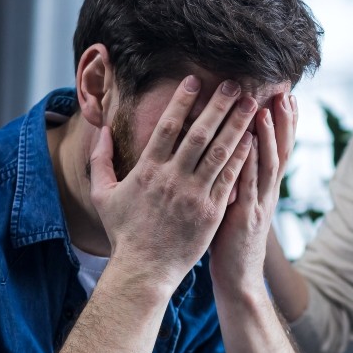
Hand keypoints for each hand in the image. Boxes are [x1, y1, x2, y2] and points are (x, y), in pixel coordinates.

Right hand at [89, 76, 257, 292]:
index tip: (194, 81)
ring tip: (249, 104)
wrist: (144, 271)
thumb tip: (101, 131)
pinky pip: (230, 178)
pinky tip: (253, 139)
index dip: (181, 102)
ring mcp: (195, 195)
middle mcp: (173, 179)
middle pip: (199, 133)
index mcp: (147, 171)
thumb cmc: (123, 233)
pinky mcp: (212, 212)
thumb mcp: (102, 195)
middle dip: (217, 105)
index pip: (167, 127)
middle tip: (232, 83)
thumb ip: (100, 160)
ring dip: (236, 125)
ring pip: (220, 152)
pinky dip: (242, 157)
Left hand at [209, 92, 297, 294]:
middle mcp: (267, 193)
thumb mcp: (238, 205)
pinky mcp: (245, 216)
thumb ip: (239, 180)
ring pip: (267, 165)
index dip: (285, 124)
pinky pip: (248, 184)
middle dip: (284, 122)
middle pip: (280, 151)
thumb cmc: (232, 242)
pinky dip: (249, 162)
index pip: (279, 149)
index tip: (287, 96)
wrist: (239, 279)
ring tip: (265, 109)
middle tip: (285, 93)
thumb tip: (232, 154)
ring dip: (267, 136)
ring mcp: (258, 204)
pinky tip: (246, 143)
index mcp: (265, 189)